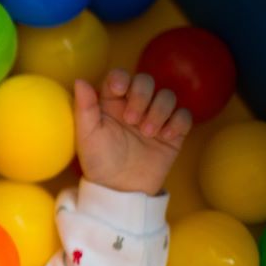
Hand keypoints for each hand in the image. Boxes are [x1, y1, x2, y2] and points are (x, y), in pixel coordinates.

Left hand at [74, 69, 192, 195]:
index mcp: (111, 103)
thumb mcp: (87, 136)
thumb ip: (85, 108)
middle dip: (142, 96)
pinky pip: (184, 115)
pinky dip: (178, 121)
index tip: (119, 90)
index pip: (120, 77)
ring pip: (167, 95)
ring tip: (148, 133)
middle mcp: (134, 105)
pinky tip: (166, 136)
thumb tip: (81, 81)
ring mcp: (155, 117)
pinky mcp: (173, 132)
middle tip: (132, 121)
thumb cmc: (99, 161)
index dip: (122, 77)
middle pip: (146, 81)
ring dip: (159, 110)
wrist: (122, 189)